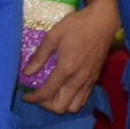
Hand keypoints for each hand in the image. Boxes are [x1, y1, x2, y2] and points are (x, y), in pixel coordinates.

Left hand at [20, 0, 118, 114]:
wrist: (103, 21)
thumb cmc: (77, 25)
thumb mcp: (54, 35)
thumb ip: (39, 55)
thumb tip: (27, 72)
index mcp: (67, 68)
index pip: (47, 93)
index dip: (33, 98)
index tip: (25, 96)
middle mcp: (79, 79)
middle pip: (60, 107)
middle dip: (46, 105)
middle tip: (39, 94)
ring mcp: (89, 80)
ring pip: (74, 107)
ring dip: (61, 104)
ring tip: (53, 93)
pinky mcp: (95, 78)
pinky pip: (84, 99)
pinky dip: (72, 99)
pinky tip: (66, 88)